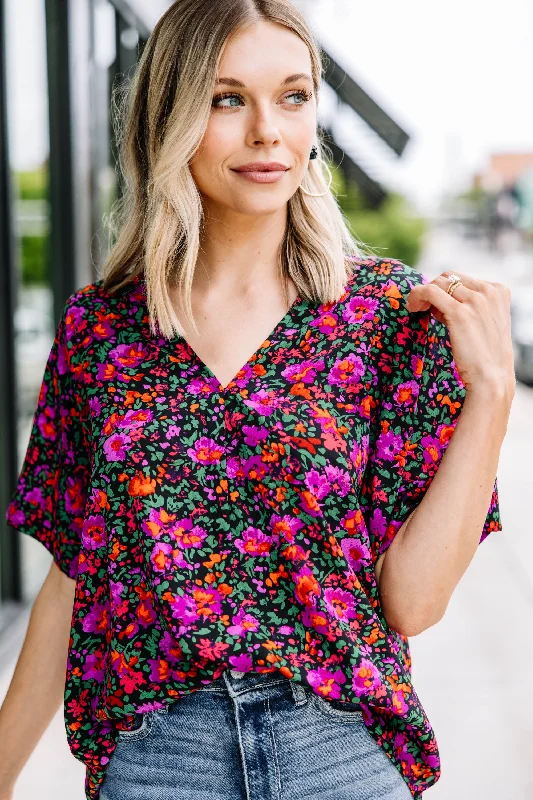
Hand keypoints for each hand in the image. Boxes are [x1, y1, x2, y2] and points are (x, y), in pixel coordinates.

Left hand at [405, 270, 515, 397]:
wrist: (491, 379)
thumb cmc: (485, 356)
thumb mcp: (484, 323)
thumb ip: (470, 307)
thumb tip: (439, 300)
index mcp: (499, 290)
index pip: (463, 279)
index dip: (447, 292)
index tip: (440, 309)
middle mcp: (489, 291)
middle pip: (449, 277)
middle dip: (434, 291)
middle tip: (425, 309)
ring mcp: (475, 300)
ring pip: (438, 283)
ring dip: (423, 294)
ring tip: (418, 310)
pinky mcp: (458, 312)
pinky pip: (429, 291)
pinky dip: (416, 296)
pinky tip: (412, 308)